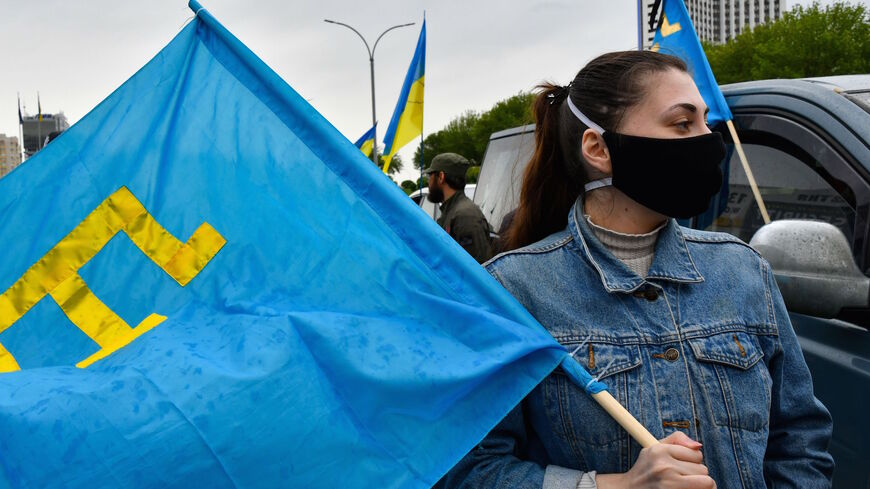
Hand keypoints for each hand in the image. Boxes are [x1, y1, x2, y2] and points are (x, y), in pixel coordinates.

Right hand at [596, 431, 714, 488]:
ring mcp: (669, 484)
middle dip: (697, 475)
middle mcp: (664, 467)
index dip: (693, 462)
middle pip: (703, 470)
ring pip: (707, 483)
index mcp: (659, 451)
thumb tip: (698, 446)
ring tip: (687, 485)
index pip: (697, 454)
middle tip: (683, 478)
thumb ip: (676, 440)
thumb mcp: (655, 448)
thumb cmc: (646, 470)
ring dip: (700, 486)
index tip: (683, 467)